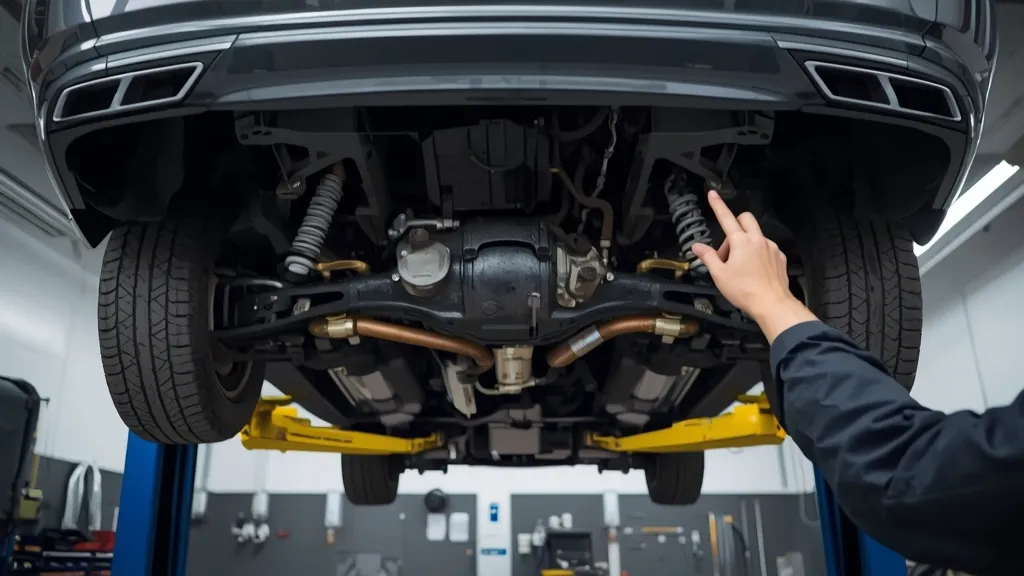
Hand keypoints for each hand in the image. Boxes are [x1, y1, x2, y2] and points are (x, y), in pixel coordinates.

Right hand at [691, 191, 816, 341]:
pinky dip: (757, 253)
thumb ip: (708, 257)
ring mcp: (771, 247)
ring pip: (756, 235)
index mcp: (741, 241)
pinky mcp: (780, 257)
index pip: (726, 217)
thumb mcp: (719, 275)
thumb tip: (698, 247)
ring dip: (745, 242)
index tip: (712, 194)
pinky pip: (766, 248)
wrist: (772, 304)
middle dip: (734, 226)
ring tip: (739, 265)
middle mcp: (758, 240)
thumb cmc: (744, 290)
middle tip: (727, 248)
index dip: (717, 205)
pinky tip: (754, 270)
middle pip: (745, 220)